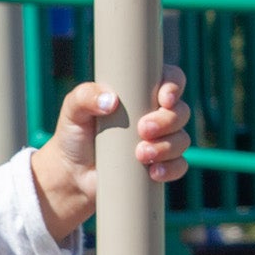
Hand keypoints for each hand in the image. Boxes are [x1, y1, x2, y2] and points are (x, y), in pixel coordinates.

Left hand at [30, 69, 191, 237]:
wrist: (72, 174)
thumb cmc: (75, 134)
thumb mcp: (73, 110)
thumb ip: (85, 96)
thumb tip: (111, 101)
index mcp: (141, 93)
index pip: (170, 80)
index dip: (174, 86)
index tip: (163, 99)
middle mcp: (156, 114)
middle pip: (180, 111)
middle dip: (167, 121)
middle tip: (143, 129)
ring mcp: (161, 141)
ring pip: (182, 139)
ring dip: (166, 147)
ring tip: (140, 155)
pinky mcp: (161, 165)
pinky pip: (179, 166)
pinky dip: (171, 169)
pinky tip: (154, 172)